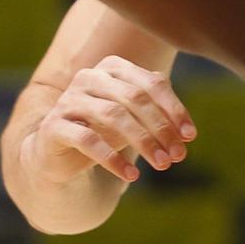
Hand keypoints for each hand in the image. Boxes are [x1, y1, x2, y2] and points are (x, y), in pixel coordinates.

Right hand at [19, 56, 195, 185]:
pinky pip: (88, 139)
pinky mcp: (54, 125)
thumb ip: (159, 117)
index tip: (190, 136)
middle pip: (135, 98)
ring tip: (162, 164)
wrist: (57, 154)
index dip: (174, 109)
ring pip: (113, 115)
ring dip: (143, 142)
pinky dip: (113, 158)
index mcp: (113, 68)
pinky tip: (131, 175)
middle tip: (178, 155)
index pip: (151, 83)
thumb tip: (186, 133)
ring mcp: (69, 99)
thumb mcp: (134, 121)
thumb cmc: (103, 131)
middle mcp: (89, 76)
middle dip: (161, 128)